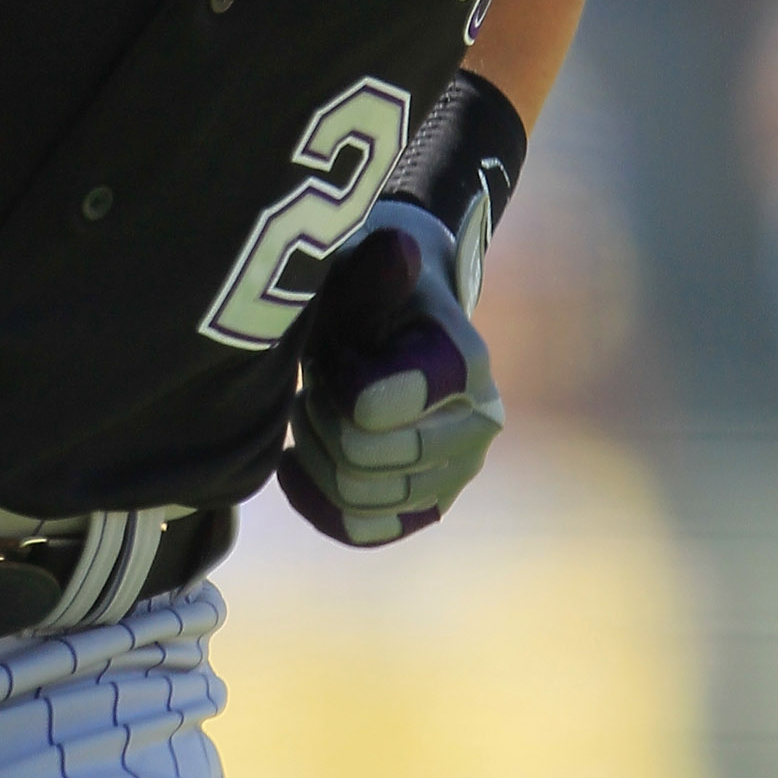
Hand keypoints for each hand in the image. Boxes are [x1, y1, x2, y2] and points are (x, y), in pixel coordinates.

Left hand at [277, 200, 504, 546]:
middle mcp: (479, 426)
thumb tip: (400, 247)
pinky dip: (317, 498)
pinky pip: (361, 531)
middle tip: (322, 375)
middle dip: (321, 413)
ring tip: (318, 404)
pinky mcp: (428, 506)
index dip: (333, 383)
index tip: (336, 350)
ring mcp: (457, 473)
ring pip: (353, 496)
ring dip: (316, 448)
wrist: (386, 321)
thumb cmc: (367, 289)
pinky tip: (298, 459)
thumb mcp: (363, 268)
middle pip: (357, 457)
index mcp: (466, 364)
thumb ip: (375, 268)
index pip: (373, 408)